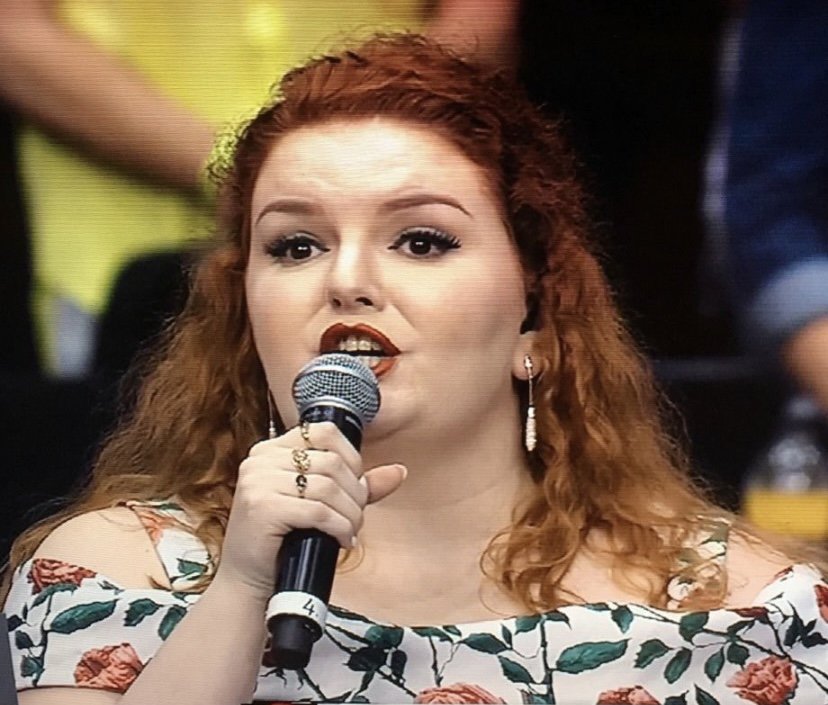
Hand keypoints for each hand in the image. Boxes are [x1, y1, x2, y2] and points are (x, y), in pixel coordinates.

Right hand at [212, 422, 405, 598]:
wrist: (251, 581)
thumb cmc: (286, 539)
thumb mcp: (321, 503)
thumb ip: (357, 484)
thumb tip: (400, 471)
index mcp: (271, 449)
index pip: (323, 431)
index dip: (351, 457)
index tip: (355, 485)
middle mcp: (260, 460)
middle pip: (330, 461)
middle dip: (355, 492)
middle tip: (356, 517)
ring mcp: (258, 482)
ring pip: (328, 486)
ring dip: (350, 513)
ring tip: (350, 530)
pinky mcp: (262, 507)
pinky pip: (318, 510)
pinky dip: (339, 527)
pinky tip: (342, 541)